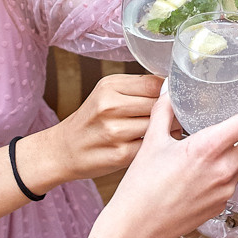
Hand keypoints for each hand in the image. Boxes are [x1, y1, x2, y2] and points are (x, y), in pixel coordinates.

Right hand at [36, 74, 161, 184]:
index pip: (154, 83)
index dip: (169, 92)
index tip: (174, 98)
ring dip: (168, 129)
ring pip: (158, 125)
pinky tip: (155, 144)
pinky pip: (151, 145)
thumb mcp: (106, 94)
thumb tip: (171, 89)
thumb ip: (136, 88)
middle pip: (158, 105)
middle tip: (173, 117)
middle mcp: (110, 106)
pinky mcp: (120, 154)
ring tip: (166, 130)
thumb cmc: (91, 121)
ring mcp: (115, 131)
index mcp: (109, 87)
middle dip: (170, 112)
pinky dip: (157, 145)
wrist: (63, 150)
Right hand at [98, 78, 237, 237]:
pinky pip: (234, 178)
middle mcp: (224, 170)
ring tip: (231, 133)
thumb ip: (164, 111)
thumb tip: (168, 89)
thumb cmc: (141, 188)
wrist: (137, 228)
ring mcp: (226, 190)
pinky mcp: (222, 204)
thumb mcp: (152, 142)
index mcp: (208, 149)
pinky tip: (212, 162)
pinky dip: (230, 164)